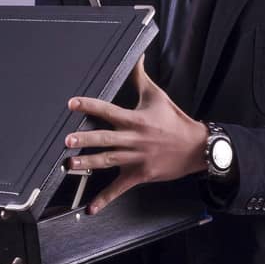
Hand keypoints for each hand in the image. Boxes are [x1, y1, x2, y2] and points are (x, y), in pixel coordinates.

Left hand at [64, 55, 208, 214]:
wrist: (196, 147)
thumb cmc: (175, 121)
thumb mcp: (157, 96)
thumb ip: (140, 77)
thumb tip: (136, 55)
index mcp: (136, 120)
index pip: (109, 111)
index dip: (90, 106)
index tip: (73, 104)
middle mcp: (134, 139)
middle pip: (106, 139)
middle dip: (86, 140)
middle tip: (67, 140)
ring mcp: (136, 159)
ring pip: (108, 162)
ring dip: (88, 164)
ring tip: (70, 166)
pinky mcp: (140, 175)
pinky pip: (119, 189)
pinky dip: (105, 199)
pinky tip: (91, 208)